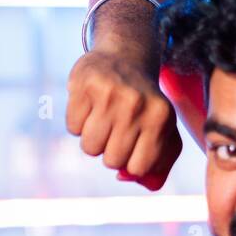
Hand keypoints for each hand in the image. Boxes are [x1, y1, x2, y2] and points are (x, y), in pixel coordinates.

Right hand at [65, 49, 180, 190]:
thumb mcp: (162, 130)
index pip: (138, 168)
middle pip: (111, 161)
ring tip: (102, 118)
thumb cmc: (144, 104)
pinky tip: (89, 105)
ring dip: (92, 139)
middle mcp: (136, 105)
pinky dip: (78, 122)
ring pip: (89, 148)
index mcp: (161, 118)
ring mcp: (109, 94)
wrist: (124, 57)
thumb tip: (127, 178)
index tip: (132, 146)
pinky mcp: (84, 85)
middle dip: (110, 151)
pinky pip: (73, 128)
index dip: (130, 163)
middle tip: (116, 129)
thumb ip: (158, 163)